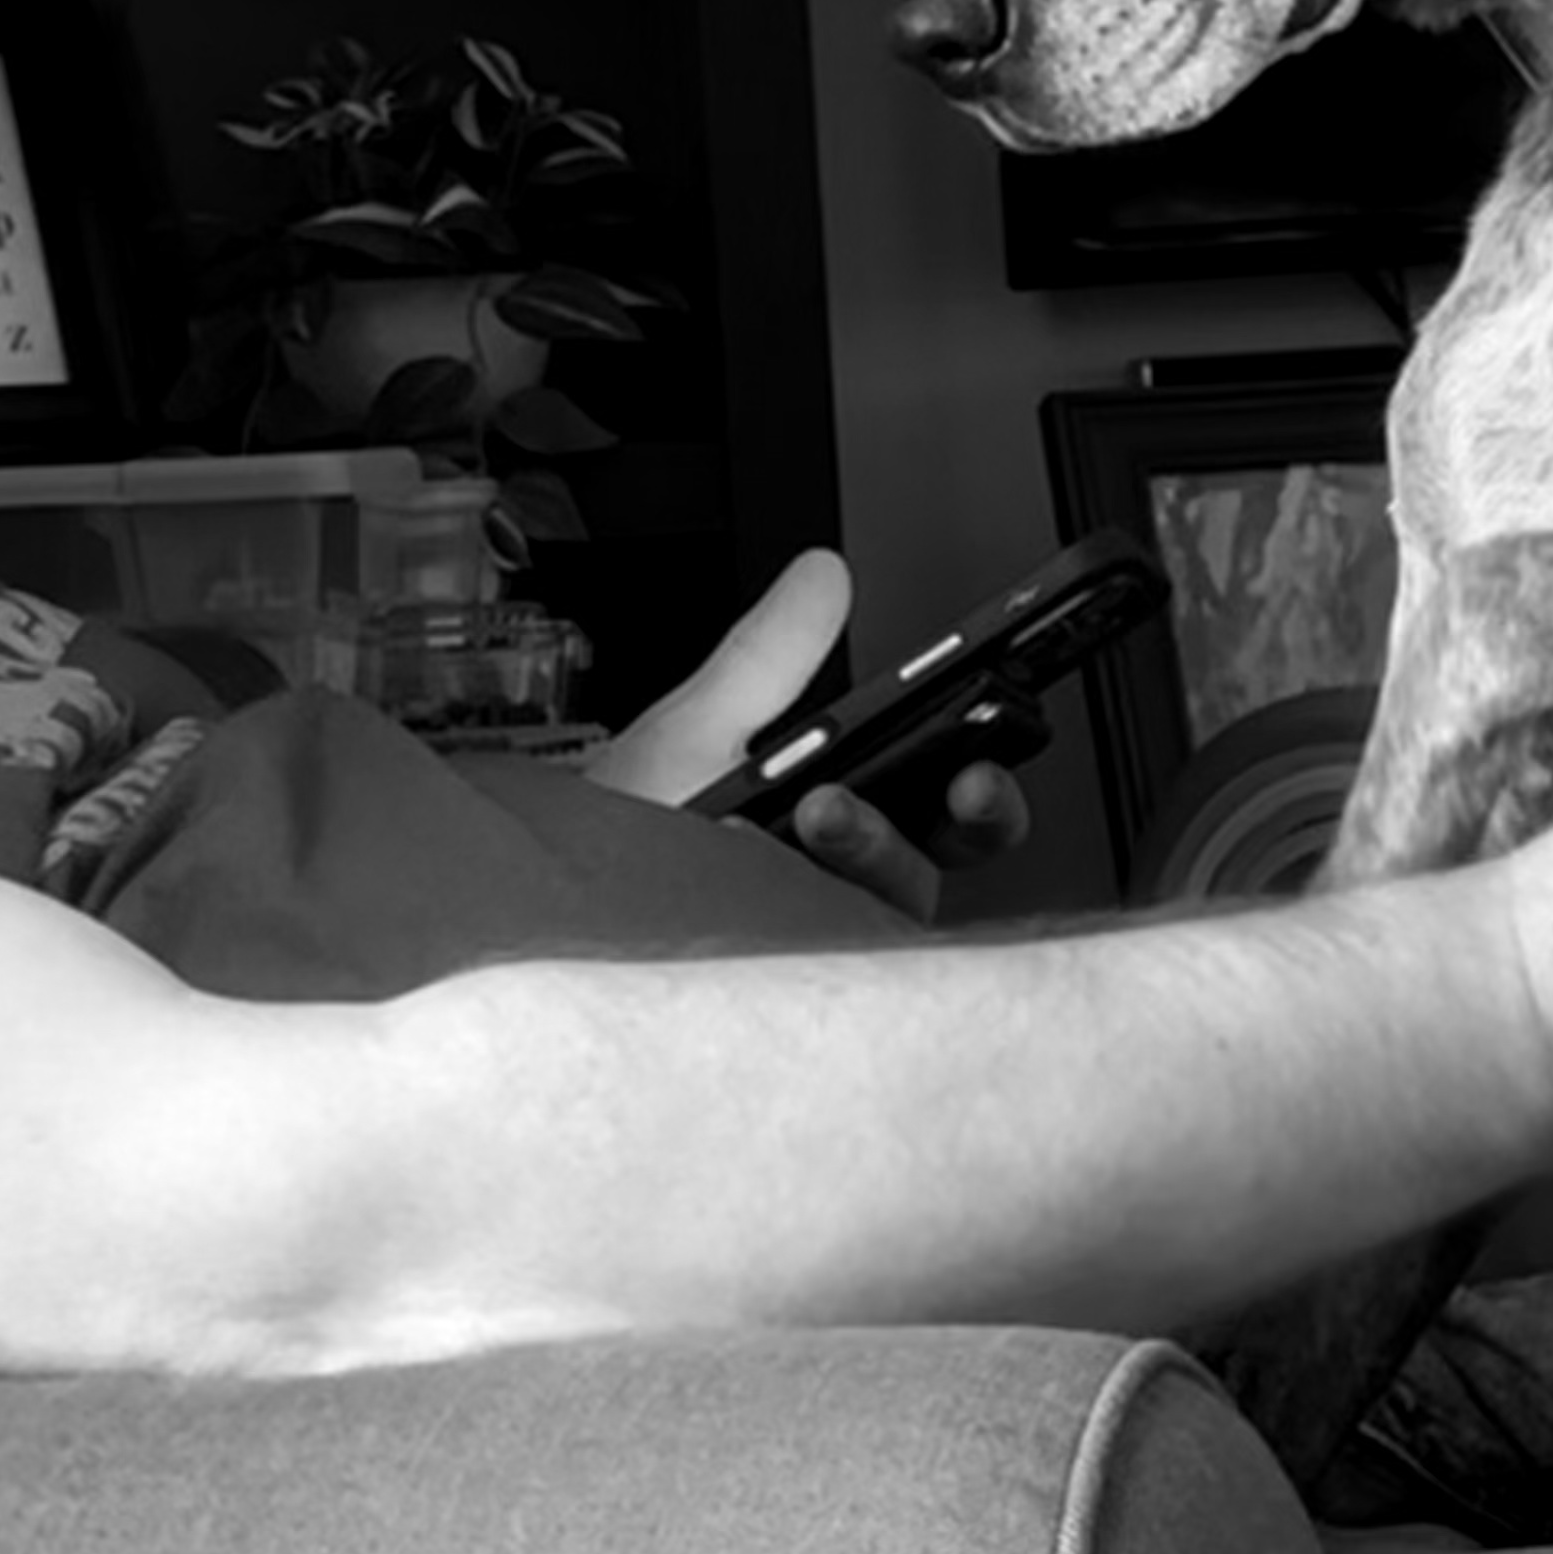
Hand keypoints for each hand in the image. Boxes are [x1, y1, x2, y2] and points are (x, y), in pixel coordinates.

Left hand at [584, 551, 1032, 920]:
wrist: (551, 914)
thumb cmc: (617, 842)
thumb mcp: (698, 732)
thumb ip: (769, 657)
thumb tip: (821, 571)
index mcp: (840, 814)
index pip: (945, 796)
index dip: (987, 765)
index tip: (1001, 713)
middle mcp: (843, 884)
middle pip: (952, 857)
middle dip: (978, 816)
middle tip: (966, 783)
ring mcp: (822, 938)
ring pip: (903, 902)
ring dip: (875, 848)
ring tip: (820, 812)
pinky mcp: (792, 982)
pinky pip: (846, 956)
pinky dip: (828, 915)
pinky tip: (787, 881)